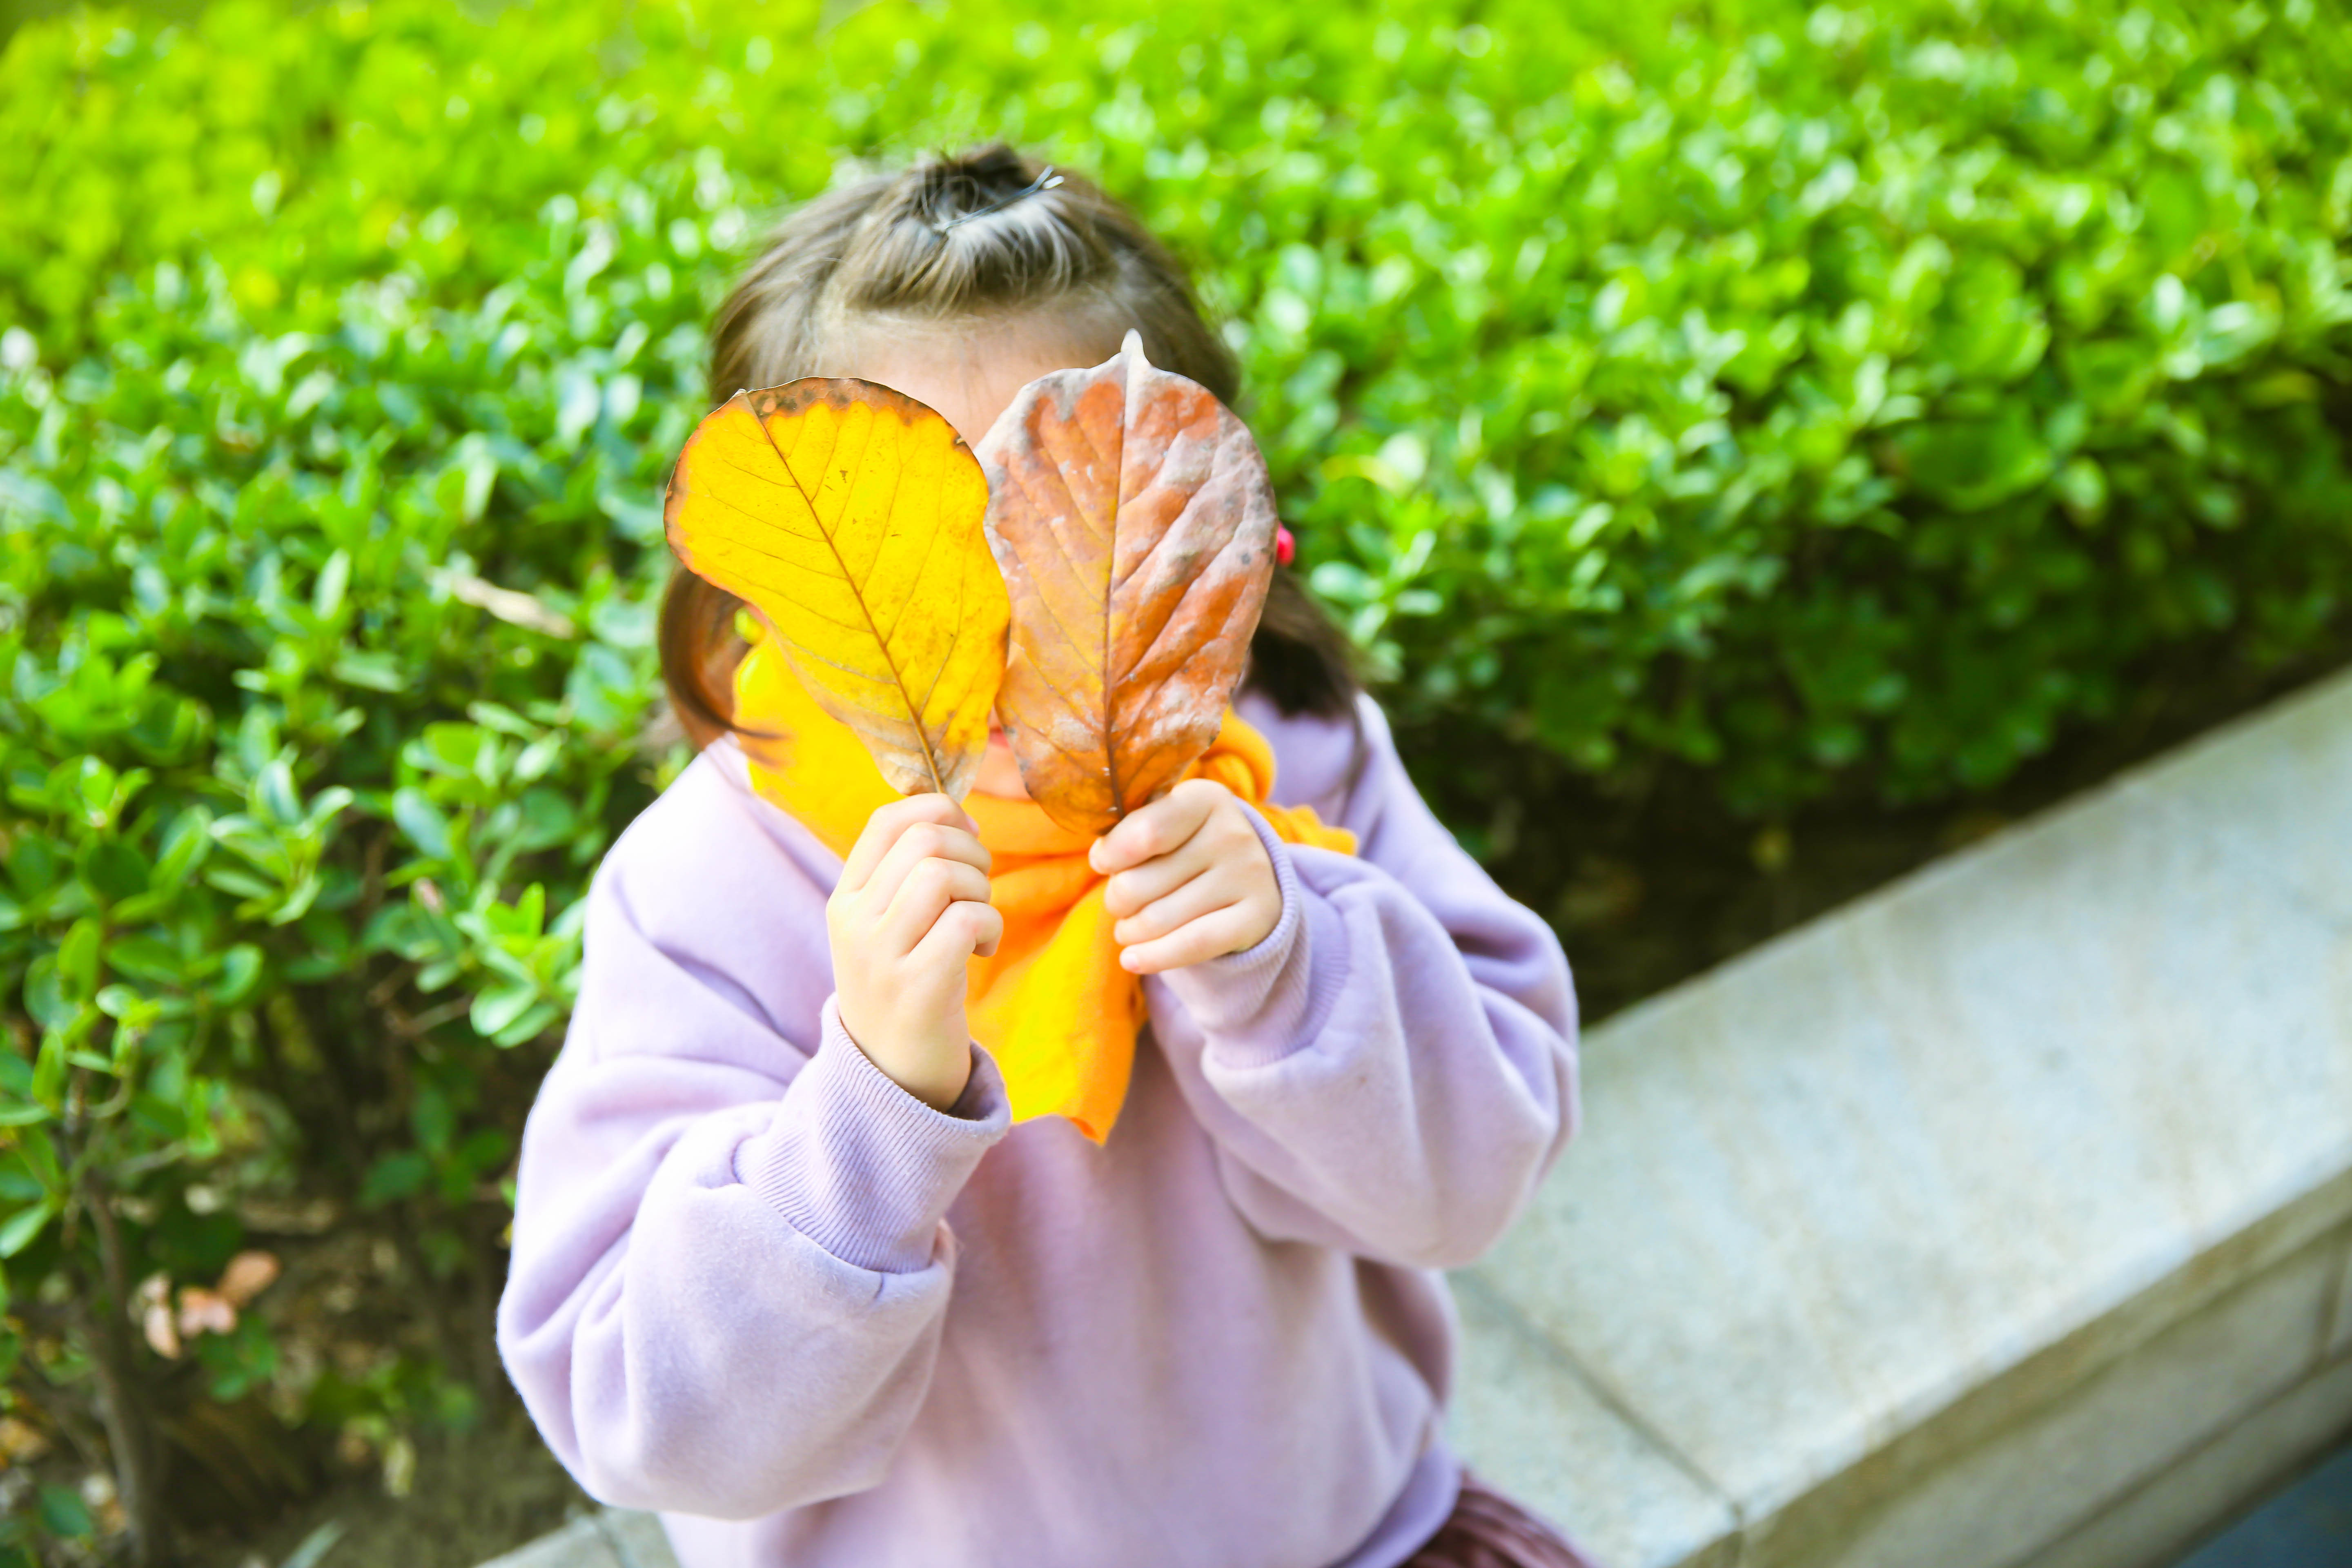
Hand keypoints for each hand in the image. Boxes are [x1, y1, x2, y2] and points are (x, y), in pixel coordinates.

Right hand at [828, 795, 1003, 1110]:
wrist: (893, 1075)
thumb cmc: (905, 986)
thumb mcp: (886, 926)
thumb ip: (906, 873)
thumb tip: (957, 813)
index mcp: (844, 898)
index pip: (886, 820)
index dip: (938, 809)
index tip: (968, 834)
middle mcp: (854, 921)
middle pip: (924, 840)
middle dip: (971, 851)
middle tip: (979, 889)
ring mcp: (880, 955)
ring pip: (943, 874)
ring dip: (981, 889)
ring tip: (978, 923)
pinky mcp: (916, 987)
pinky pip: (966, 920)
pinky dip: (989, 926)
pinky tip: (981, 951)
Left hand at [1091, 779, 1280, 974]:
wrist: (1248, 881)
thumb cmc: (1187, 849)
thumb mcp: (1165, 825)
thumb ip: (1131, 833)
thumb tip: (1103, 857)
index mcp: (1205, 798)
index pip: (1144, 833)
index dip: (1110, 855)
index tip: (1102, 862)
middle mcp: (1233, 833)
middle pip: (1138, 884)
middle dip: (1117, 901)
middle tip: (1121, 903)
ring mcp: (1249, 876)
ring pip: (1157, 920)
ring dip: (1130, 931)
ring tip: (1130, 928)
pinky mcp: (1257, 917)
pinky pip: (1192, 945)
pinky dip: (1153, 957)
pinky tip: (1132, 960)